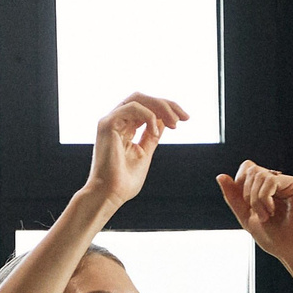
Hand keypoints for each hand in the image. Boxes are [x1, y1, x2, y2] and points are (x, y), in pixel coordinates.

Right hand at [83, 93, 186, 208]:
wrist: (110, 194)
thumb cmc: (124, 180)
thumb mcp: (145, 152)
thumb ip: (152, 135)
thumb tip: (165, 121)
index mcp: (125, 127)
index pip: (146, 107)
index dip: (167, 108)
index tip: (185, 118)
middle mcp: (117, 121)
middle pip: (143, 98)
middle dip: (167, 104)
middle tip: (184, 117)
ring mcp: (110, 121)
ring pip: (138, 98)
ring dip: (161, 107)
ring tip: (175, 123)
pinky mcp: (107, 124)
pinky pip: (132, 107)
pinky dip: (149, 116)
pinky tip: (156, 131)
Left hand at [217, 161, 292, 262]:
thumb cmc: (276, 239)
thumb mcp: (246, 217)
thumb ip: (233, 197)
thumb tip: (221, 177)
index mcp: (267, 188)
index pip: (248, 169)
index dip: (240, 184)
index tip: (247, 206)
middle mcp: (279, 183)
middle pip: (251, 169)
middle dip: (247, 193)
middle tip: (259, 214)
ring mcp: (289, 183)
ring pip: (259, 174)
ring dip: (256, 199)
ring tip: (266, 216)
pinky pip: (271, 180)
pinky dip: (265, 197)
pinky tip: (272, 211)